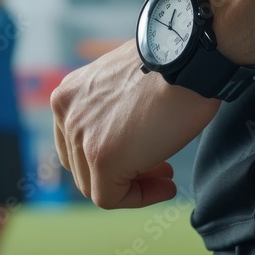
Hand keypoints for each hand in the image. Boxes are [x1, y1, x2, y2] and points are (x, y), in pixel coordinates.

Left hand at [51, 40, 219, 208]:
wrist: (188, 56)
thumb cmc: (171, 64)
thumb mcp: (127, 83)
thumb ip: (112, 109)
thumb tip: (124, 140)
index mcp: (69, 93)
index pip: (76, 143)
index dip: (108, 157)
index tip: (143, 154)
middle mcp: (66, 112)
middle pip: (82, 165)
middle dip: (121, 173)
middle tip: (159, 169)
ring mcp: (81, 135)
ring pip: (95, 185)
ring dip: (133, 186)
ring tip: (165, 177)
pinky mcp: (101, 157)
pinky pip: (110, 198)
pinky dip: (140, 198)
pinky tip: (166, 186)